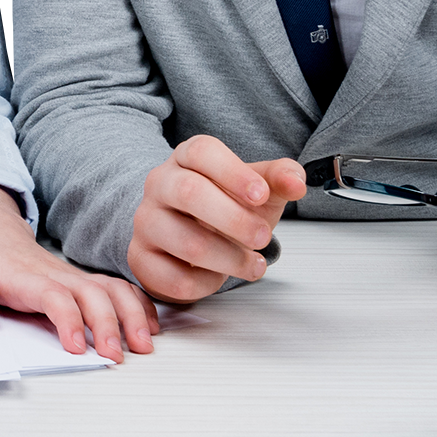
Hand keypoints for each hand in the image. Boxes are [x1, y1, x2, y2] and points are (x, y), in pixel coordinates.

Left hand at [0, 183, 158, 362]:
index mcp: (27, 277)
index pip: (54, 296)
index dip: (68, 320)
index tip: (75, 347)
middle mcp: (57, 275)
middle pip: (93, 294)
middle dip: (109, 324)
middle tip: (115, 356)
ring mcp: (73, 277)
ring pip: (112, 289)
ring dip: (131, 315)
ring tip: (143, 345)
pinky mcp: (81, 281)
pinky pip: (117, 288)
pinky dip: (138, 304)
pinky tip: (149, 326)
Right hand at [127, 135, 306, 303]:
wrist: (190, 235)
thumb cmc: (223, 205)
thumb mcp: (256, 188)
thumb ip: (279, 178)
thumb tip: (296, 182)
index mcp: (187, 158)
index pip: (202, 152)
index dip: (234, 173)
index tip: (262, 194)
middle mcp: (160, 184)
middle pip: (189, 192)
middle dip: (234, 219)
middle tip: (263, 236)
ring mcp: (147, 221)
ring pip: (185, 242)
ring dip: (229, 258)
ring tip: (252, 263)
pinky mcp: (140, 258)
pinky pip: (174, 278)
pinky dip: (207, 283)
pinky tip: (220, 276)